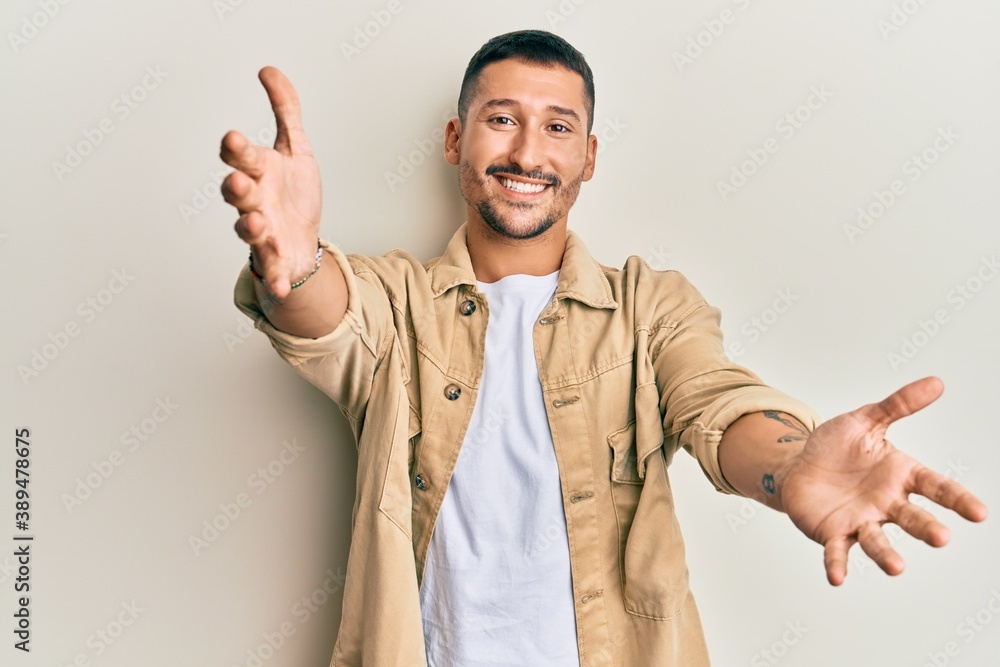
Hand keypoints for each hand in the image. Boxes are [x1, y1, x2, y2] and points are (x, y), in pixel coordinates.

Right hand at [220, 66, 321, 299]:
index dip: (236, 149)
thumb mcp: (295, 148)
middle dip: (237, 187)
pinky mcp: (275, 257)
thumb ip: (285, 110)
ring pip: (248, 229)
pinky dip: (275, 280)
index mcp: (258, 171)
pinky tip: (281, 289)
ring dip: (249, 227)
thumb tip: (269, 70)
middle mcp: (254, 201)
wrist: (303, 238)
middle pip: (238, 193)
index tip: (233, 137)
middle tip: (239, 181)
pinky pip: (272, 269)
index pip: (241, 157)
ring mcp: (262, 231)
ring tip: (256, 224)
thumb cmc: (293, 192)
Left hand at [777, 376, 986, 584]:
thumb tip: (936, 382)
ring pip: (878, 541)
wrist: (797, 465)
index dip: (957, 500)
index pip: (935, 487)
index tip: (980, 513)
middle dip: (926, 528)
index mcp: (900, 475)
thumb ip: (898, 405)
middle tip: (941, 537)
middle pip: (912, 517)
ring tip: (898, 568)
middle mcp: (886, 503)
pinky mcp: (833, 533)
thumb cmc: (835, 447)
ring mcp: (861, 521)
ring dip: (887, 555)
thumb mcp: (865, 420)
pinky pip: (837, 551)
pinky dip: (837, 565)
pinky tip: (837, 578)